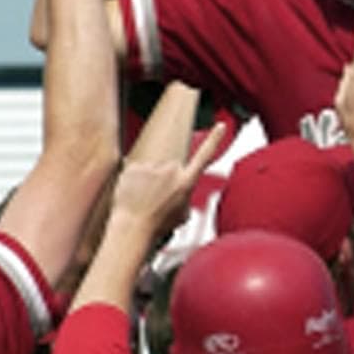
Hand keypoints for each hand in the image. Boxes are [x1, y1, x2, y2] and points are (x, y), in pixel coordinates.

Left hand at [113, 82, 226, 231]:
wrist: (133, 227)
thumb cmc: (157, 225)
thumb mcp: (182, 215)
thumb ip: (185, 199)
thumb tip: (181, 195)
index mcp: (186, 182)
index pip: (205, 156)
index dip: (215, 139)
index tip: (220, 126)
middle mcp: (171, 170)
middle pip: (170, 167)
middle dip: (164, 179)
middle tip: (156, 198)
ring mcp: (152, 167)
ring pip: (152, 169)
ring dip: (147, 180)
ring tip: (142, 199)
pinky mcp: (134, 166)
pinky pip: (135, 170)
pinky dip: (132, 180)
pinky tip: (132, 194)